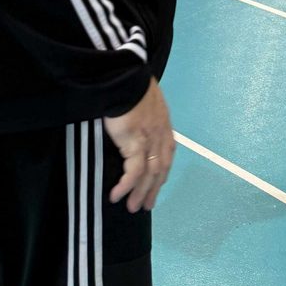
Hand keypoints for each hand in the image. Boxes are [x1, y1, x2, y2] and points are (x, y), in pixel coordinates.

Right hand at [104, 78, 174, 212]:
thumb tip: (138, 124)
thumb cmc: (132, 87)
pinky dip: (126, 186)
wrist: (126, 78)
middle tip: (146, 205)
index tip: (157, 184)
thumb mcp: (146, 102)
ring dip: (140, 192)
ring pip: (149, 174)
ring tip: (132, 207)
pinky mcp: (135, 143)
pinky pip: (133, 171)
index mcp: (164, 124)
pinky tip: (117, 196)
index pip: (168, 153)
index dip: (163, 171)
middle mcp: (160, 134)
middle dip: (153, 188)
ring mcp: (149, 139)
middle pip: (161, 168)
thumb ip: (146, 116)